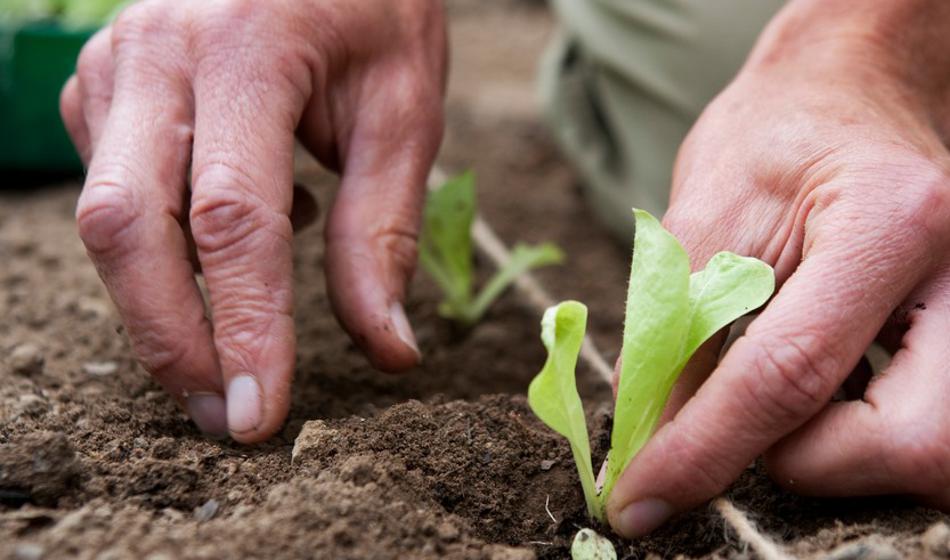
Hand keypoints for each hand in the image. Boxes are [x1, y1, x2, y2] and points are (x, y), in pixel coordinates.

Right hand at [60, 0, 445, 440]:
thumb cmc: (372, 13)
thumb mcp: (403, 112)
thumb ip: (384, 232)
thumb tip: (387, 351)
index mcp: (246, 51)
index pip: (232, 216)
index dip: (241, 327)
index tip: (257, 416)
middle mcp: (157, 54)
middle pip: (128, 227)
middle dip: (170, 339)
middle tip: (223, 419)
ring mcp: (112, 66)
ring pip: (106, 218)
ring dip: (163, 301)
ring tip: (242, 328)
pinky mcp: (99, 87)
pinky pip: (110, 191)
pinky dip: (164, 245)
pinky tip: (228, 232)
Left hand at [606, 0, 949, 536]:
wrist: (850, 99)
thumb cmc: (776, 141)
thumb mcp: (705, 212)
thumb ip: (675, 329)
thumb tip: (648, 442)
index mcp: (888, 221)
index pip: (791, 371)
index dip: (703, 450)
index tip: (639, 501)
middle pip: (914, 444)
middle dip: (810, 463)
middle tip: (750, 421)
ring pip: (936, 455)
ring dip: (840, 453)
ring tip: (789, 390)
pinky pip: (931, 433)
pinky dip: (862, 436)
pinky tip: (830, 390)